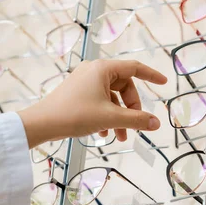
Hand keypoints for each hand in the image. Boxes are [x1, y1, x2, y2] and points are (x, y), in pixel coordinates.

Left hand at [18, 59, 167, 148]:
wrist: (42, 124)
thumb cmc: (75, 115)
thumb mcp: (111, 117)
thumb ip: (137, 120)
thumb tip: (157, 123)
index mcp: (103, 69)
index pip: (135, 67)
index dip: (152, 75)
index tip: (164, 83)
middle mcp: (94, 71)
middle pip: (125, 87)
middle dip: (132, 108)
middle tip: (134, 125)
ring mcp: (85, 81)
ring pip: (113, 98)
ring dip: (120, 117)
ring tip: (120, 137)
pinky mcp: (78, 92)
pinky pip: (101, 101)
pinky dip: (107, 116)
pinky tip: (105, 133)